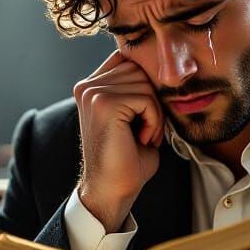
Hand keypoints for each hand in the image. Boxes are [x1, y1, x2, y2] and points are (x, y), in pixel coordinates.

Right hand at [73, 48, 165, 230]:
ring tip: (144, 136)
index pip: (129, 60)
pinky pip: (146, 99)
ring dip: (155, 113)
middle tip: (147, 130)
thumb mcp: (133, 116)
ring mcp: (93, 93)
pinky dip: (153, 121)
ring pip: (146, 84)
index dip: (146, 85)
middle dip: (152, 100)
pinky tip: (142, 139)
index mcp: (91, 86)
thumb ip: (138, 89)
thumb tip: (162, 66)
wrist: (113, 190)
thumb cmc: (128, 158)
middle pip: (140, 70)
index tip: (144, 116)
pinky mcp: (104, 103)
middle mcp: (87, 86)